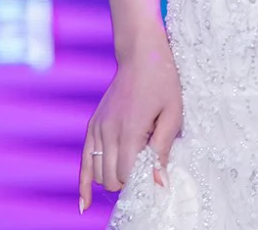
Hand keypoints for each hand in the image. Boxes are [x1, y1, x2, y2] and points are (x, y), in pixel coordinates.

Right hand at [78, 27, 182, 213]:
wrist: (141, 54)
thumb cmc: (162, 81)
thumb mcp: (173, 113)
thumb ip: (163, 149)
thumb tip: (159, 183)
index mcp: (129, 129)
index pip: (126, 174)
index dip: (141, 180)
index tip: (155, 175)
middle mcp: (107, 131)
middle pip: (111, 178)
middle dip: (128, 181)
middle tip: (146, 168)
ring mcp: (97, 128)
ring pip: (98, 173)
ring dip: (113, 178)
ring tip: (132, 168)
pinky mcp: (93, 125)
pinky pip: (84, 161)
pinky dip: (84, 183)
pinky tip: (85, 203)